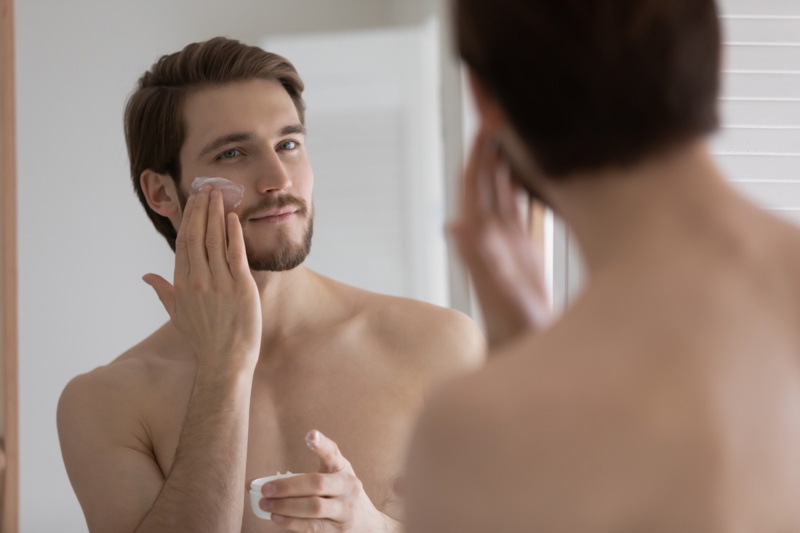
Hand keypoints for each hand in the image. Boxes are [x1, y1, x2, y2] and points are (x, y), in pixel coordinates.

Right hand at [142, 187, 261, 371]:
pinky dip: (233, 233)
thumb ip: (163, 291)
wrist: (226, 359)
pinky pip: (235, 253)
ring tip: (220, 194)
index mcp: (182, 284)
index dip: (189, 218)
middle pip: (197, 235)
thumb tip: (146, 276)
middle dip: (202, 209)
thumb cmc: (203, 338)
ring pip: (215, 240)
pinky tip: (233, 217)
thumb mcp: (177, 314)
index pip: (183, 242)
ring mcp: (218, 282)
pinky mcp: (240, 286)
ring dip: (216, 214)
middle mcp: (197, 280)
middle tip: (207, 187)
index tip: (194, 200)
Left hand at [259, 430, 398, 532]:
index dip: (322, 444)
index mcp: (343, 469)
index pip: (333, 454)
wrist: (369, 525)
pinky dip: (292, 523)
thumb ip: (304, 474)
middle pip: (317, 484)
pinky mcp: (339, 531)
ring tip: (266, 504)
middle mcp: (348, 487)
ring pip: (314, 508)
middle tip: (266, 488)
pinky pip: (313, 527)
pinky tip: (277, 518)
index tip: (310, 435)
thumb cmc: (342, 495)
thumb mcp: (334, 476)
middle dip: (288, 486)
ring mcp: (346, 510)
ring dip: (286, 506)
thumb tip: (257, 481)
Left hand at [448, 130, 551, 348]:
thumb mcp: (498, 298)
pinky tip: (540, 161)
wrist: (526, 353)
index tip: (489, 116)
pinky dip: (528, 178)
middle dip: (494, 141)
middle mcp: (491, 233)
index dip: (479, 150)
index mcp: (482, 237)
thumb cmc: (513, 332)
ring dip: (510, 154)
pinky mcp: (524, 247)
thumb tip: (453, 224)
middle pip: (488, 176)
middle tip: (506, 103)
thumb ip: (478, 261)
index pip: (475, 182)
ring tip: (522, 122)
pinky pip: (522, 204)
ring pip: (505, 186)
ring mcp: (508, 239)